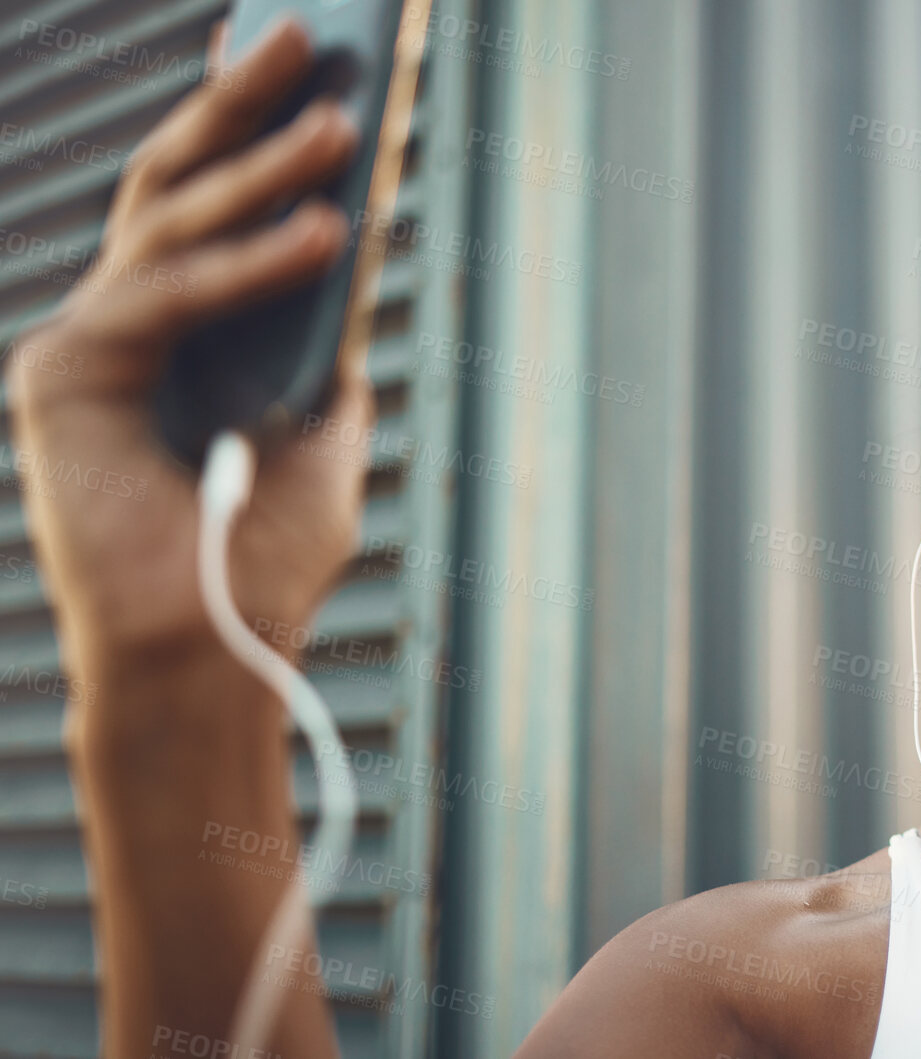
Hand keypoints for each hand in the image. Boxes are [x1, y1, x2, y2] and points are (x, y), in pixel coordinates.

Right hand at [4, 16, 375, 706]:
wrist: (213, 655)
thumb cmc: (267, 556)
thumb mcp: (321, 427)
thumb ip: (323, 341)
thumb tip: (354, 247)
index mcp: (177, 333)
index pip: (201, 205)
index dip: (236, 122)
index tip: (280, 46)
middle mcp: (121, 327)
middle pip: (171, 185)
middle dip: (238, 105)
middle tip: (306, 31)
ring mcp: (84, 347)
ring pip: (169, 228)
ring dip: (260, 171)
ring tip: (342, 123)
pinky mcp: (62, 378)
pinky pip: (162, 298)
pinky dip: (246, 267)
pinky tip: (323, 236)